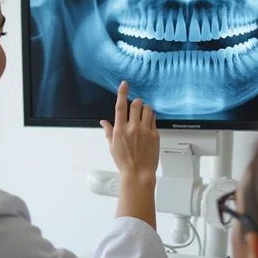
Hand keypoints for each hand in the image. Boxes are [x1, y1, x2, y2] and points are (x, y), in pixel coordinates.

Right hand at [100, 81, 159, 227]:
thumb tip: (103, 122)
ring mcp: (144, 130)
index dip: (122, 93)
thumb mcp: (112, 146)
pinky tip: (148, 122)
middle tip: (136, 107)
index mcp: (120, 130)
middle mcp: (132, 128)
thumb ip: (109, 131)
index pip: (120, 106)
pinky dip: (151, 117)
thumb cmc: (125, 162)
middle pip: (135, 104)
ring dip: (145, 108)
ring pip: (147, 109)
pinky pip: (154, 118)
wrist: (138, 173)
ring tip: (143, 115)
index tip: (124, 84)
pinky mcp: (154, 134)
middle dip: (136, 103)